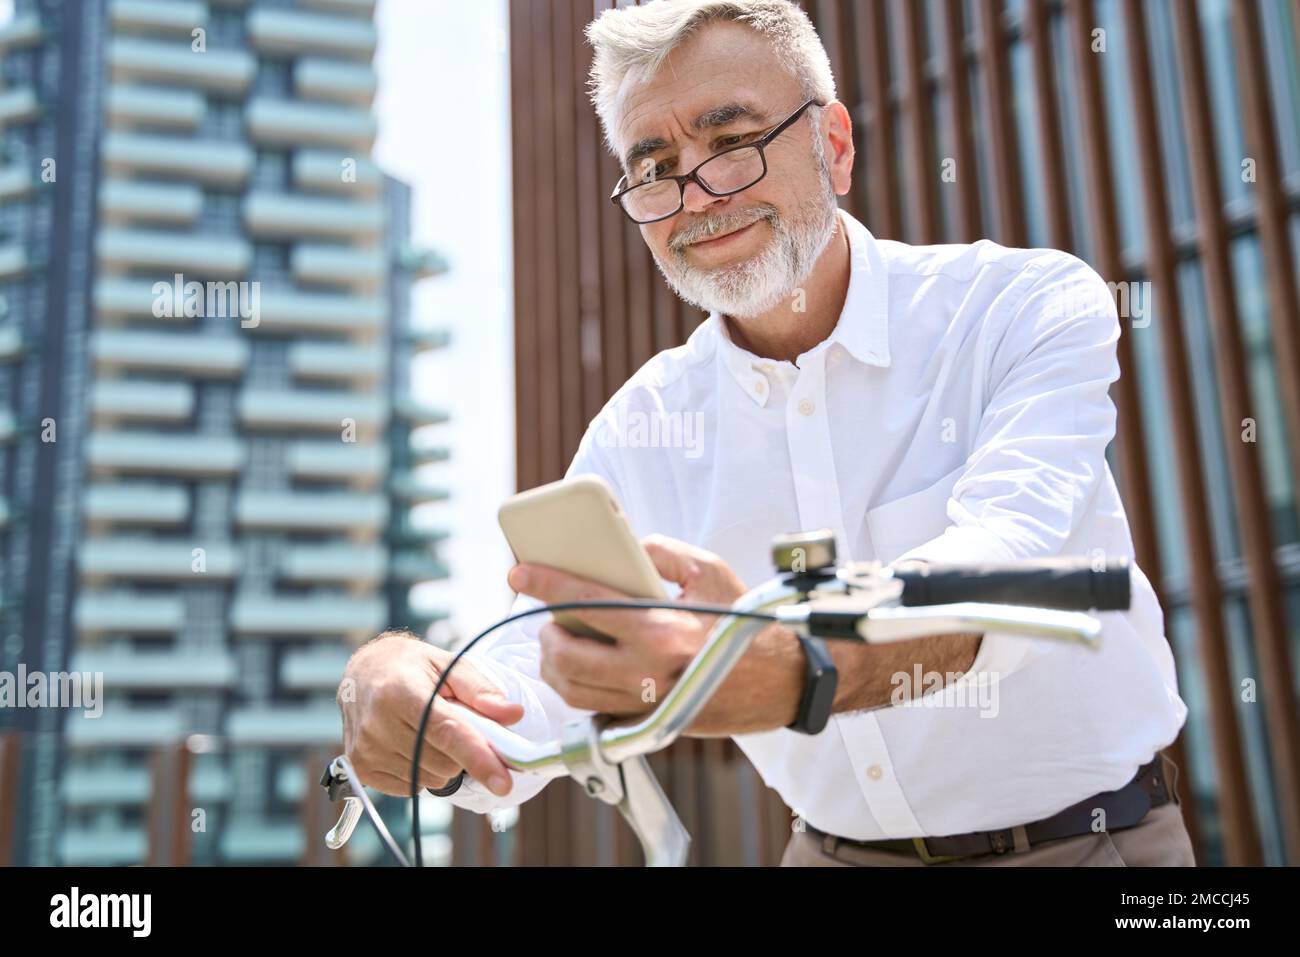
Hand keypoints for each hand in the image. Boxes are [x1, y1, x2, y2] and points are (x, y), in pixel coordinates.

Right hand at [338, 631, 524, 796]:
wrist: (363, 672)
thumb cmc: (413, 667)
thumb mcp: (449, 665)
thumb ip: (481, 691)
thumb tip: (514, 715)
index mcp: (402, 692)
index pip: (447, 733)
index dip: (478, 758)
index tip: (503, 783)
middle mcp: (378, 723)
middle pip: (444, 763)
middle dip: (459, 751)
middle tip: (449, 723)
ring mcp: (365, 749)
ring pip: (429, 778)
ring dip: (440, 762)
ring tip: (424, 730)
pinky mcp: (360, 768)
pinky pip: (410, 787)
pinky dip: (420, 771)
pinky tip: (409, 745)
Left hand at [510, 535, 804, 734]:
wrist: (782, 679)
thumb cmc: (744, 620)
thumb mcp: (708, 571)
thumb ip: (659, 552)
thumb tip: (619, 546)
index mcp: (661, 628)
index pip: (584, 601)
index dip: (544, 583)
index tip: (518, 570)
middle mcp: (649, 671)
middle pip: (566, 655)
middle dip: (545, 632)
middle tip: (546, 617)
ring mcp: (647, 703)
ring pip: (572, 691)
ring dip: (554, 665)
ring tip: (557, 642)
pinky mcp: (650, 724)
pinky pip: (594, 711)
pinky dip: (577, 690)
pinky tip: (581, 669)